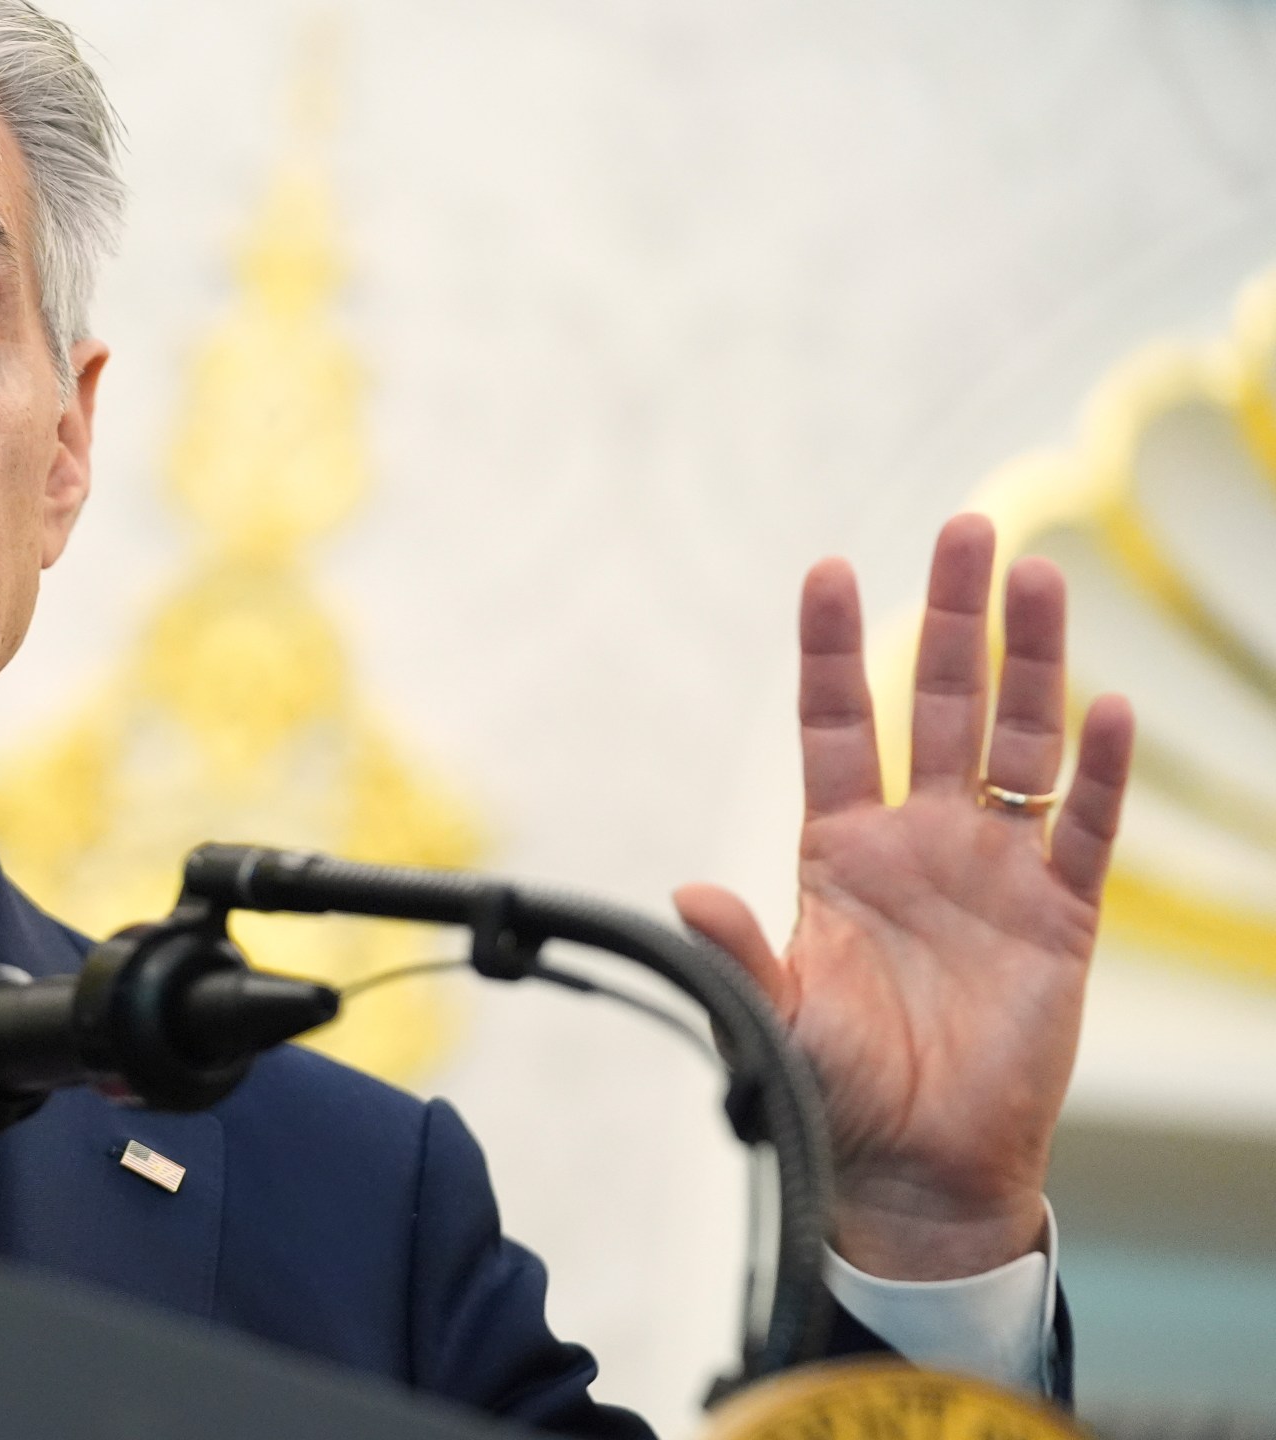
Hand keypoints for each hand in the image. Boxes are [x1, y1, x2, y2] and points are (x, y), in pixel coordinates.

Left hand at [674, 515, 1134, 1279]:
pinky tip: (1111, 708)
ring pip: (1020, 743)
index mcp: (840, 851)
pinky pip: (1087, 832)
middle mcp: (920, 841)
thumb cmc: (836, 1093)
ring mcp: (995, 871)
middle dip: (952, 617)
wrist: (916, 1168)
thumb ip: (741, 952)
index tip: (827, 569)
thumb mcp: (775, 1017)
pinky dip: (1104, 775)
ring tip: (1037, 576)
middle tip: (966, 527)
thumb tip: (690, 891)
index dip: (831, 650)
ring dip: (1031, 664)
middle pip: (939, 704)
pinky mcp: (1061, 918)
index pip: (835, 724)